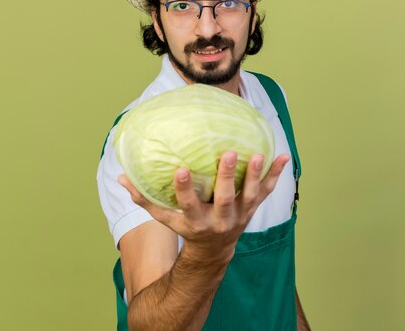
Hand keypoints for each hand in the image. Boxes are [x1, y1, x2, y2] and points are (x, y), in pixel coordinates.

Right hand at [118, 152, 289, 259]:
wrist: (215, 250)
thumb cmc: (186, 228)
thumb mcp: (164, 218)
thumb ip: (143, 199)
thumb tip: (121, 177)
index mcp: (196, 221)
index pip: (188, 204)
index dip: (184, 188)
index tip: (179, 169)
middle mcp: (220, 220)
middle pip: (225, 199)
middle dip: (227, 177)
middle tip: (228, 153)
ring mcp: (239, 215)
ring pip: (250, 195)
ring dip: (255, 175)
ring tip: (258, 154)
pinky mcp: (252, 209)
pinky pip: (267, 191)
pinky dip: (276, 174)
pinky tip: (283, 156)